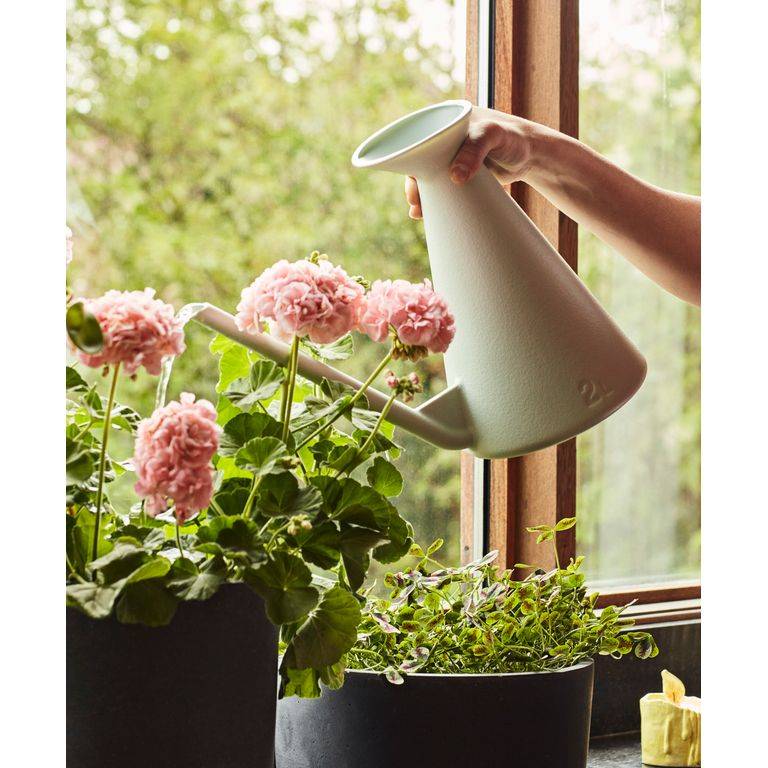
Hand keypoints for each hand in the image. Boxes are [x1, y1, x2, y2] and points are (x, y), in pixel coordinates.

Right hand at [405, 107, 541, 218]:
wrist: (532, 155)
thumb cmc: (513, 137)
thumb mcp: (492, 136)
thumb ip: (474, 151)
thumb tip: (454, 177)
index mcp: (446, 120)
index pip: (419, 139)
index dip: (410, 160)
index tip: (413, 181)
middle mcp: (445, 139)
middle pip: (421, 162)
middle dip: (415, 184)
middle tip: (416, 203)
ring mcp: (452, 158)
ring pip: (430, 177)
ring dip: (423, 195)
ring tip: (419, 212)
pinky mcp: (460, 174)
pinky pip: (442, 186)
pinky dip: (435, 199)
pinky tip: (427, 212)